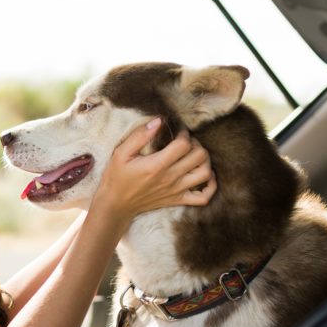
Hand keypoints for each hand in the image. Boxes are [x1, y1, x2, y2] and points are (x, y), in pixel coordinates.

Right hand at [94, 118, 216, 220]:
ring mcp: (176, 191)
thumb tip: (158, 121)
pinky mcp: (178, 200)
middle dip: (196, 144)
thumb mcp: (121, 153)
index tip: (177, 131)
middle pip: (199, 156)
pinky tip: (206, 175)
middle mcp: (170, 178)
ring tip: (194, 154)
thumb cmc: (117, 177)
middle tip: (186, 141)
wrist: (116, 204)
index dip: (184, 133)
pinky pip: (203, 197)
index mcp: (156, 165)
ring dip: (205, 160)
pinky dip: (210, 186)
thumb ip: (139, 136)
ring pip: (205, 173)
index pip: (183, 145)